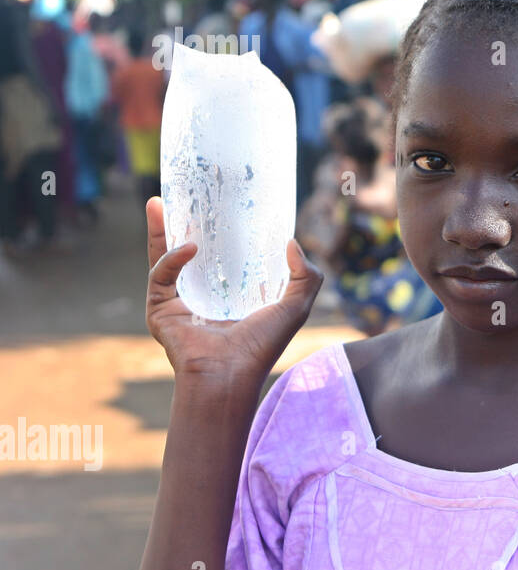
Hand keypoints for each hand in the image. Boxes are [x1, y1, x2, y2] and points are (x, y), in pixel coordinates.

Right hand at [145, 197, 322, 392]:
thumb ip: (306, 276)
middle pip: (188, 250)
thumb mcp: (296, 307)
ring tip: (158, 203)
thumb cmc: (263, 346)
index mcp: (231, 294)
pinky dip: (170, 259)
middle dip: (181, 222)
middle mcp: (203, 296)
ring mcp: (178, 302)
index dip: (221, 230)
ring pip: (164, 256)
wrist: (231, 375)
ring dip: (159, 229)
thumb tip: (292, 242)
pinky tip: (188, 247)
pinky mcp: (159, 309)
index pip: (224, 255)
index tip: (221, 203)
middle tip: (180, 195)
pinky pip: (160, 276)